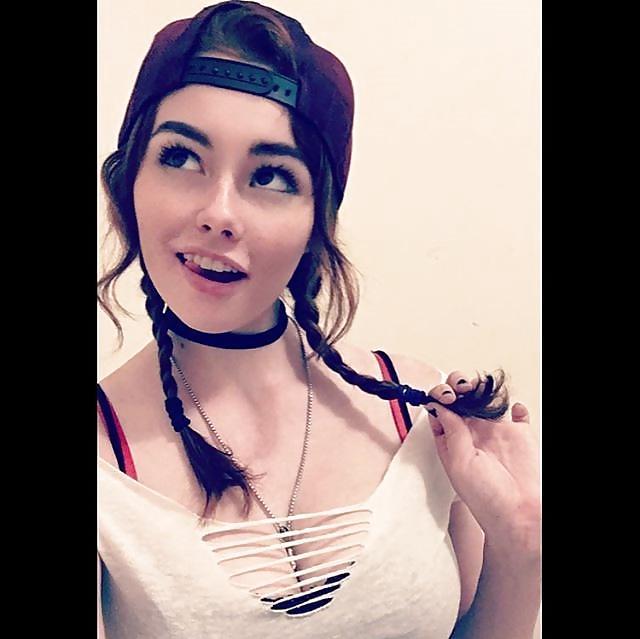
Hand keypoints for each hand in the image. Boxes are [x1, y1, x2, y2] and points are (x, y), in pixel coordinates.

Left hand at [427, 372, 540, 560]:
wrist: (518, 515)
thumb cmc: (485, 498)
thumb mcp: (460, 464)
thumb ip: (451, 432)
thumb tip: (438, 404)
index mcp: (451, 439)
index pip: (439, 407)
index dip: (439, 395)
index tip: (445, 395)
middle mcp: (470, 431)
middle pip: (459, 397)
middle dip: (456, 384)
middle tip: (461, 389)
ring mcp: (494, 430)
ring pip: (484, 397)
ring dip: (479, 386)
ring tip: (478, 387)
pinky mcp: (519, 433)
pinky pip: (517, 412)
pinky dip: (516, 406)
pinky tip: (513, 409)